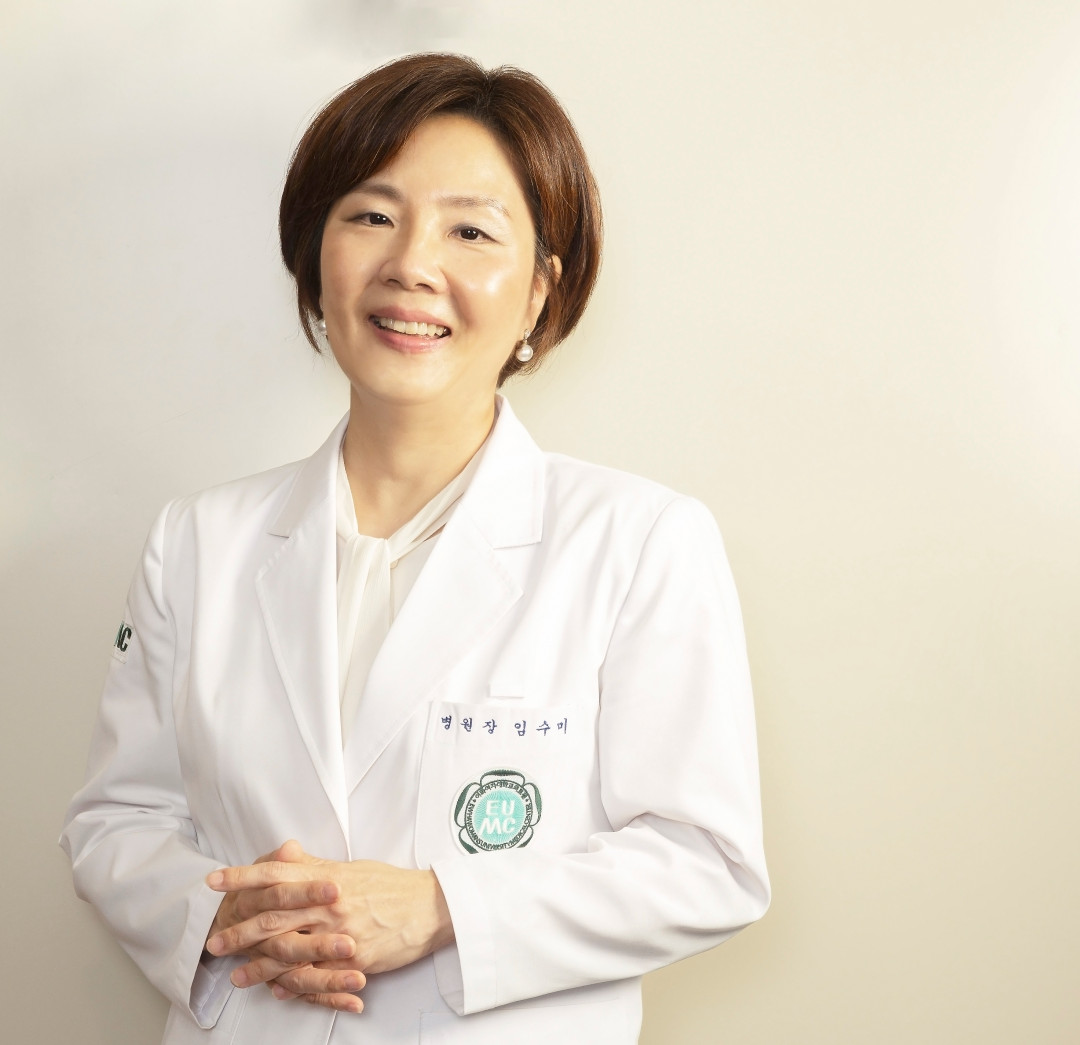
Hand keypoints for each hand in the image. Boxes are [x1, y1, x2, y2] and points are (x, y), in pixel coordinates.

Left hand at [205, 840, 454, 1008]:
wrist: (430, 907)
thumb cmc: (391, 886)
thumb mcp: (352, 869)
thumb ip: (314, 866)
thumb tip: (285, 853)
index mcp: (328, 877)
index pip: (277, 873)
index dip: (243, 876)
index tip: (215, 880)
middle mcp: (330, 903)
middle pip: (275, 914)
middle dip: (240, 927)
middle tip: (215, 940)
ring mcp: (341, 933)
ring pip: (290, 949)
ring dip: (259, 964)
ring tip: (236, 975)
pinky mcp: (354, 959)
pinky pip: (318, 975)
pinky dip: (294, 984)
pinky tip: (276, 990)